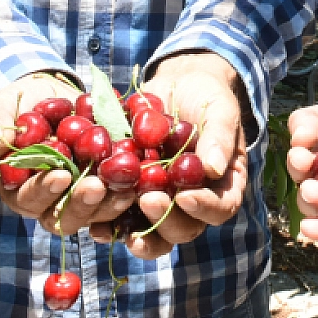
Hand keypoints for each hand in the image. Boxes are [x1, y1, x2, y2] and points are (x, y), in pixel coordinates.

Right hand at [0, 73, 136, 233]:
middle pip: (66, 217)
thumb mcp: (4, 105)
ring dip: (111, 203)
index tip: (61, 174)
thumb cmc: (22, 104)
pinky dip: (131, 191)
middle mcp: (52, 203)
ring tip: (126, 185)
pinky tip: (143, 180)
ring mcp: (82, 199)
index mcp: (21, 189)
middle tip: (97, 186)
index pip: (30, 199)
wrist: (55, 96)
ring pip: (97, 214)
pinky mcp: (108, 189)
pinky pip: (120, 198)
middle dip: (82, 203)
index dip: (44, 190)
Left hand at [97, 52, 248, 259]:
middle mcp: (192, 202)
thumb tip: (214, 169)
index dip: (204, 209)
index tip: (185, 197)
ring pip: (152, 233)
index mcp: (221, 186)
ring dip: (136, 231)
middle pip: (184, 228)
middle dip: (164, 219)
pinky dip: (108, 223)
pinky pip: (121, 217)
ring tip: (119, 217)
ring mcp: (162, 201)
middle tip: (148, 199)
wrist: (175, 85)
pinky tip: (95, 225)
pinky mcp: (132, 195)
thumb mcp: (220, 110)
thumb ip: (219, 138)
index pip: (220, 208)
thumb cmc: (206, 97)